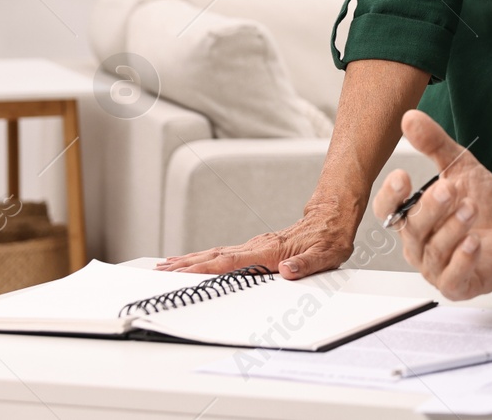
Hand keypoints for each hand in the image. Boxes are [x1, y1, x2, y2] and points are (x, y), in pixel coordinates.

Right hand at [156, 198, 357, 278]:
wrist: (333, 217)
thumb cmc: (330, 238)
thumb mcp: (326, 256)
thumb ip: (307, 265)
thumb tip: (287, 273)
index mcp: (270, 251)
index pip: (230, 262)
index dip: (204, 269)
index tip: (180, 273)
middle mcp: (258, 246)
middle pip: (215, 256)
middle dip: (185, 265)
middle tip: (158, 272)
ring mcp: (256, 245)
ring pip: (216, 253)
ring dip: (190, 260)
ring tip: (166, 266)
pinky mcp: (257, 247)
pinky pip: (225, 253)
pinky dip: (205, 258)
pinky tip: (195, 261)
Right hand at [371, 109, 491, 299]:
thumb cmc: (485, 205)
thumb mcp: (461, 167)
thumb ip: (435, 145)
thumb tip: (411, 118)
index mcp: (414, 217)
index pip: (388, 210)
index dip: (391, 196)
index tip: (403, 177)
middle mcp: (420, 244)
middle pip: (411, 229)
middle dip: (430, 208)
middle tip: (449, 189)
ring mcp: (437, 268)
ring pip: (433, 251)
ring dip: (452, 228)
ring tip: (471, 208)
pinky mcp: (458, 285)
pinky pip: (452, 277)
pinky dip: (462, 259)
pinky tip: (474, 242)